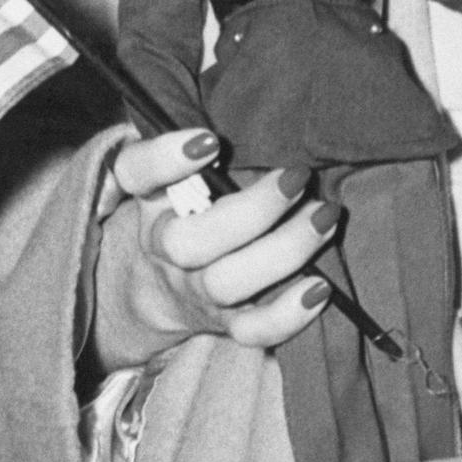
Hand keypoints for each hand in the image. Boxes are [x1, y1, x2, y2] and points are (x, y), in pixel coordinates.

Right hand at [88, 129, 337, 374]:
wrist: (161, 285)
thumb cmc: (185, 209)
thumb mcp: (176, 172)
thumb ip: (192, 147)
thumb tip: (234, 130)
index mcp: (151, 199)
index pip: (136, 173)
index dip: (166, 160)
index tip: (210, 141)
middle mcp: (166, 248)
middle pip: (189, 243)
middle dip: (252, 211)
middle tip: (297, 177)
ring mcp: (195, 291)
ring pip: (226, 283)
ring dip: (284, 250)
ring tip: (325, 217)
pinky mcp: (226, 323)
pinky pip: (252, 331)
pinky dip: (287, 315)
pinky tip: (320, 287)